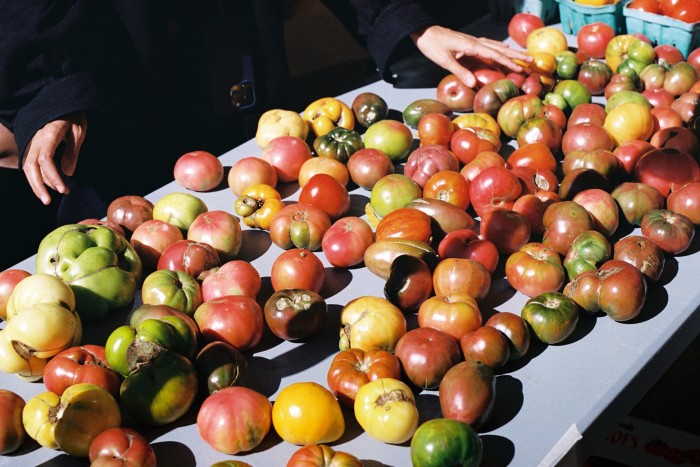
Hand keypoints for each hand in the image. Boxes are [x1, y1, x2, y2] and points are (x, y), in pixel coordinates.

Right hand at [22, 111, 86, 204]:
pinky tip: (49, 186)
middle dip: (38, 185)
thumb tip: (68, 173)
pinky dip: (38, 176)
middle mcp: (36, 138)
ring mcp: (32, 141)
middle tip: (48, 201)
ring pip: (27, 166)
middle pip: (30, 165)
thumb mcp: (78, 131)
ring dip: (37, 183)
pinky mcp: (32, 145)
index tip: (63, 189)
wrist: (63, 102)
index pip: (44, 158)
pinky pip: (30, 163)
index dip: (52, 176)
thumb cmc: (74, 115)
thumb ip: (72, 152)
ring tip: (48, 198)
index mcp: (48, 133)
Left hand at [411, 25, 531, 87]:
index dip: (508, 62)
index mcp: (472, 45)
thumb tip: (474, 83)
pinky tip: (502, 54)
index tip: (520, 68)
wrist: (425, 32)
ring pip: (496, 46)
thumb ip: (459, 71)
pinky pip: (489, 47)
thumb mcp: (444, 60)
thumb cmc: (433, 45)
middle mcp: (476, 42)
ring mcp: (474, 42)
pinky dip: (499, 51)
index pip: (494, 54)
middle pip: (500, 48)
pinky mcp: (470, 44)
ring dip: (510, 52)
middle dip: (516, 55)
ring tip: (523, 57)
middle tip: (531, 60)